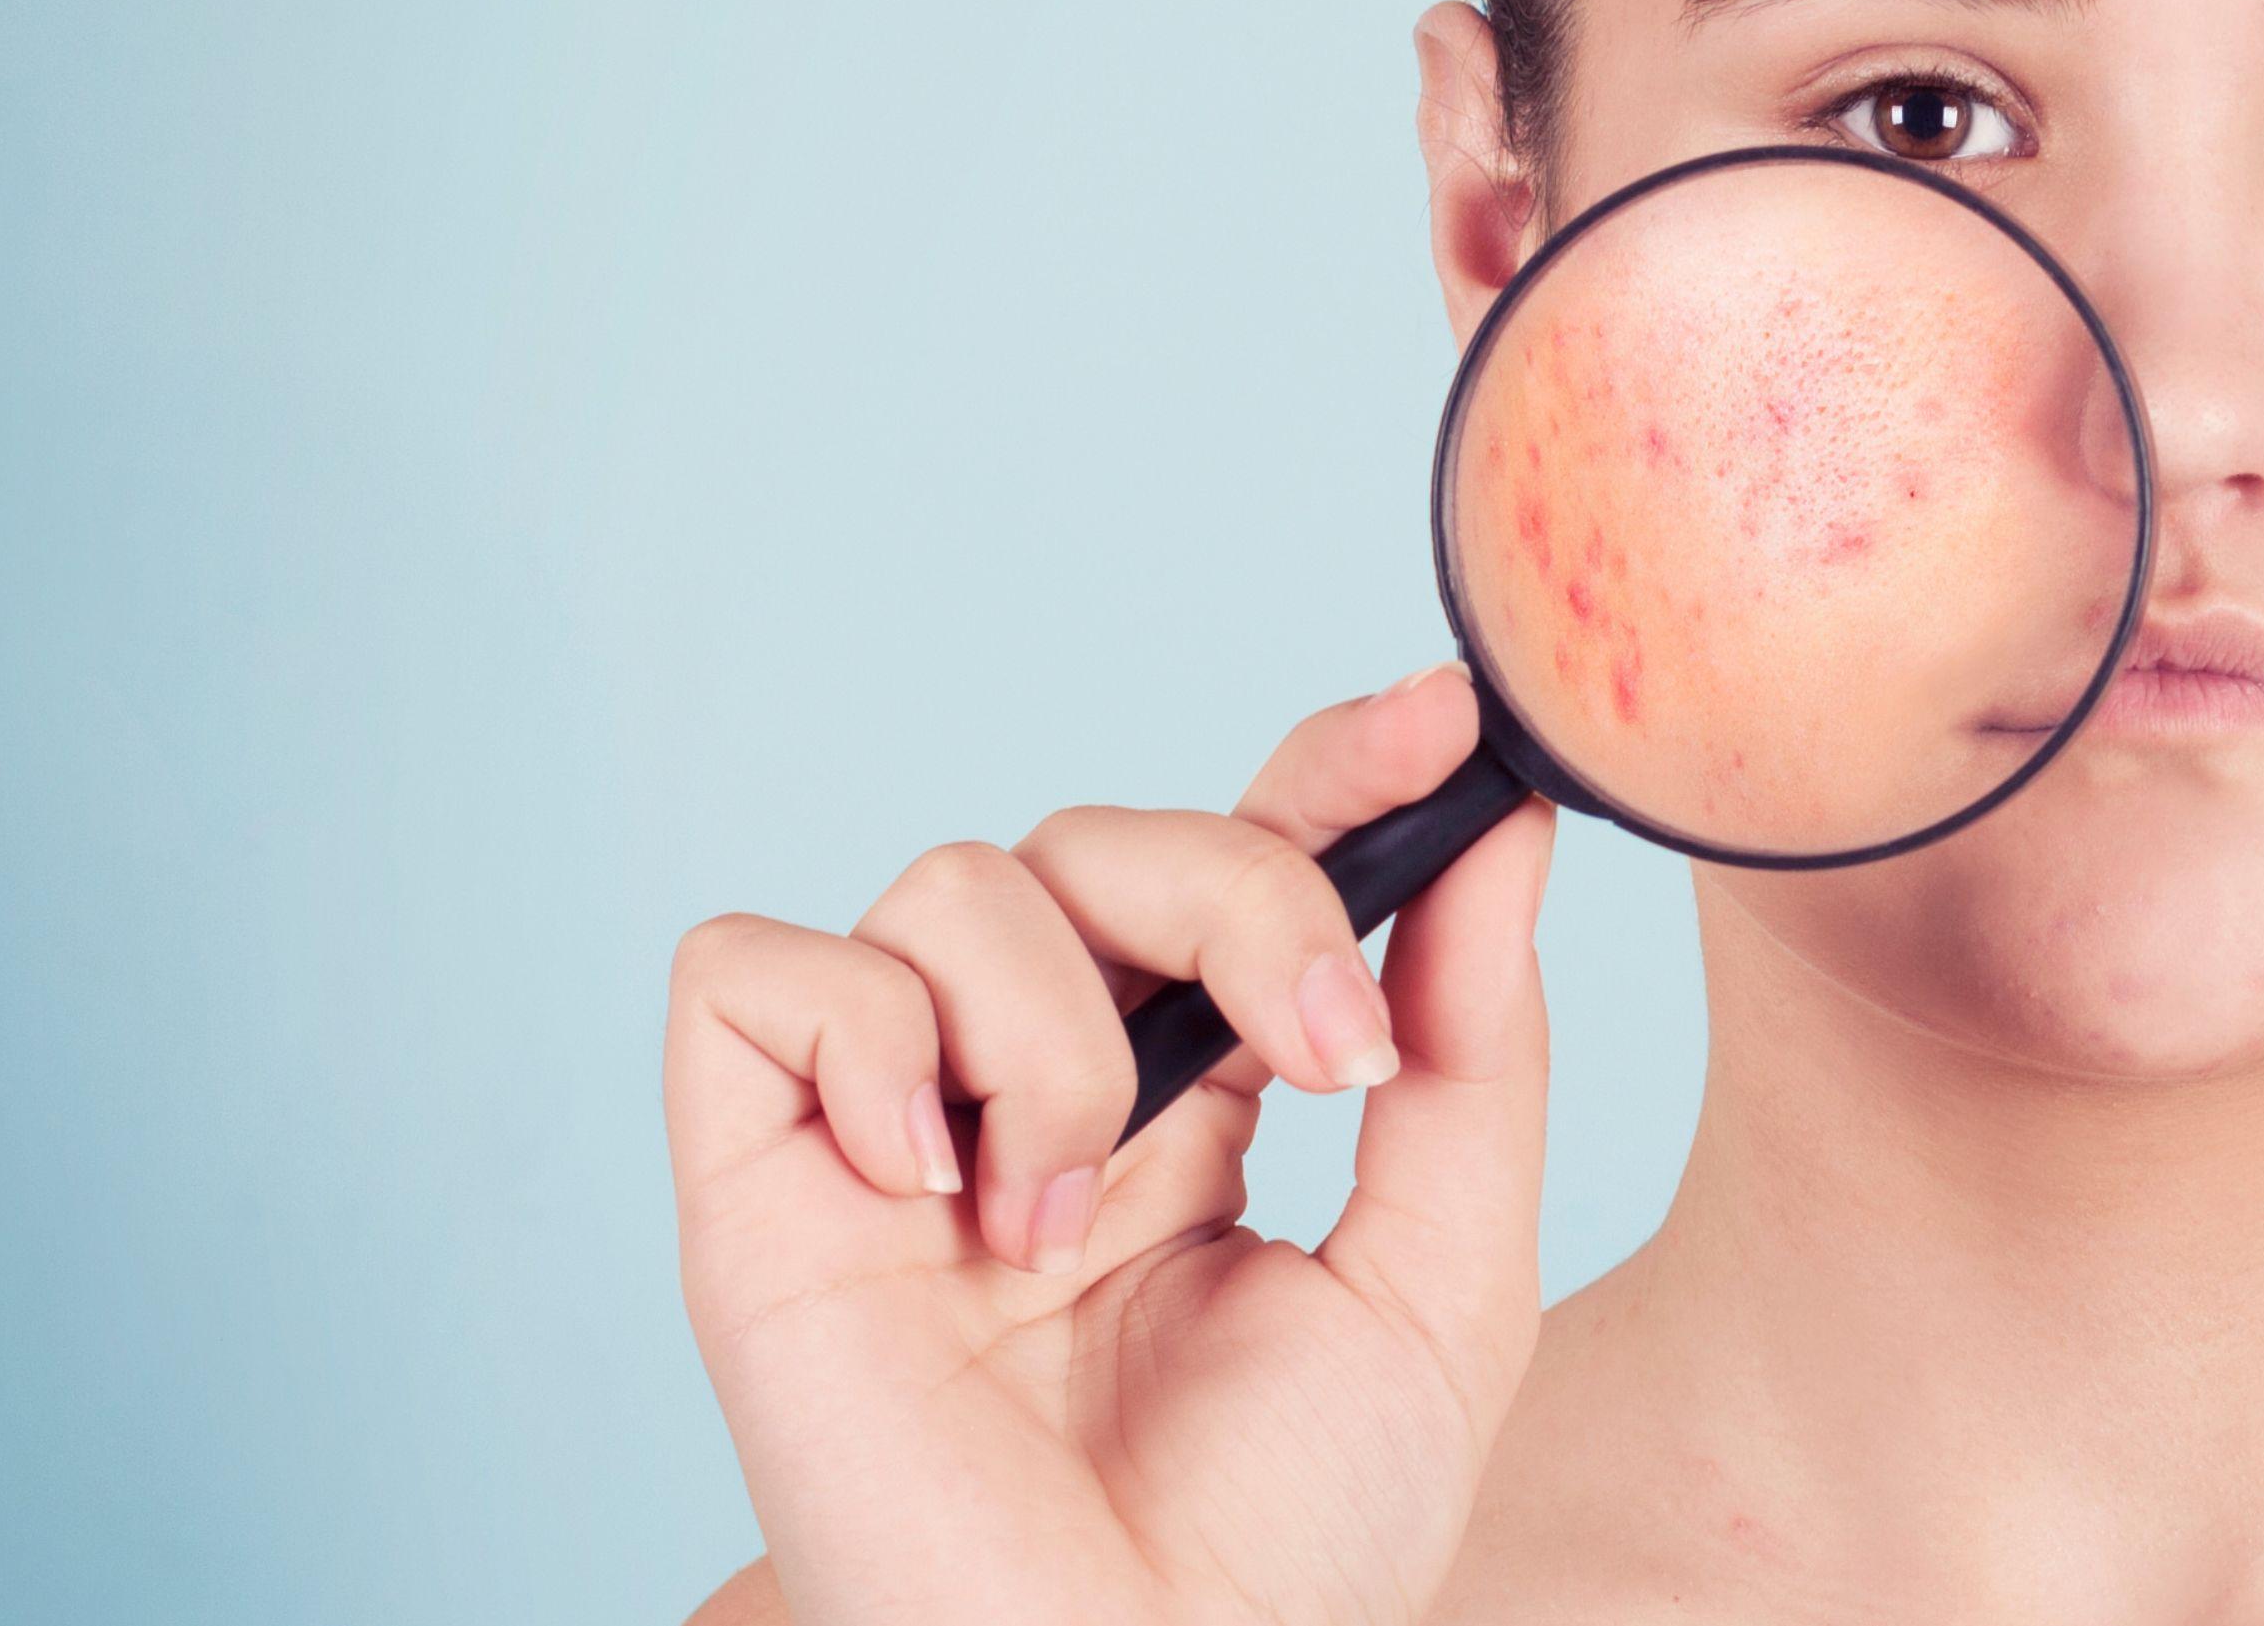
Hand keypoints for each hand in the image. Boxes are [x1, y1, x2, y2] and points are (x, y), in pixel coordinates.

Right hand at [664, 668, 1556, 1625]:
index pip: (1240, 862)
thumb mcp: (1445, 1279)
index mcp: (1199, 1103)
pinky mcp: (759, 1192)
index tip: (1438, 719)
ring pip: (951, 880)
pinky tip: (934, 1187)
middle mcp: (1042, 1093)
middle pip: (1105, 839)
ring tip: (1071, 1225)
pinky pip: (754, 974)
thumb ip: (1474, 1048)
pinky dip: (859, 1036)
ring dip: (1057, 1028)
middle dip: (1244, 891)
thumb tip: (1510, 826)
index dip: (1324, 767)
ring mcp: (898, 1136)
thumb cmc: (1292, 1543)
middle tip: (1322, 1054)